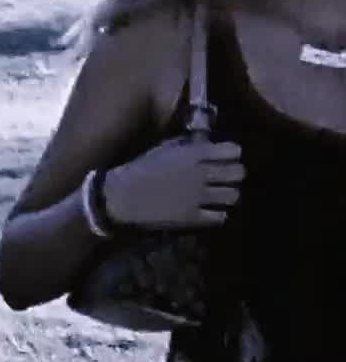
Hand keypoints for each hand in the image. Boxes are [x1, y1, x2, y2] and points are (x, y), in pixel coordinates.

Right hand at [101, 135, 243, 229]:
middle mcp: (201, 174)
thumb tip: (205, 145)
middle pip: (238, 172)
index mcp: (193, 154)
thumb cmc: (140, 168)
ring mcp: (199, 197)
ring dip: (228, 194)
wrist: (123, 195)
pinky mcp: (194, 217)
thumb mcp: (162, 150)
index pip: (232, 150)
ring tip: (220, 195)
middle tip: (226, 176)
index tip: (227, 156)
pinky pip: (220, 216)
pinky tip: (210, 211)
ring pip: (233, 195)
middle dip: (235, 173)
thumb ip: (186, 146)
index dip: (232, 153)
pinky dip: (218, 214)